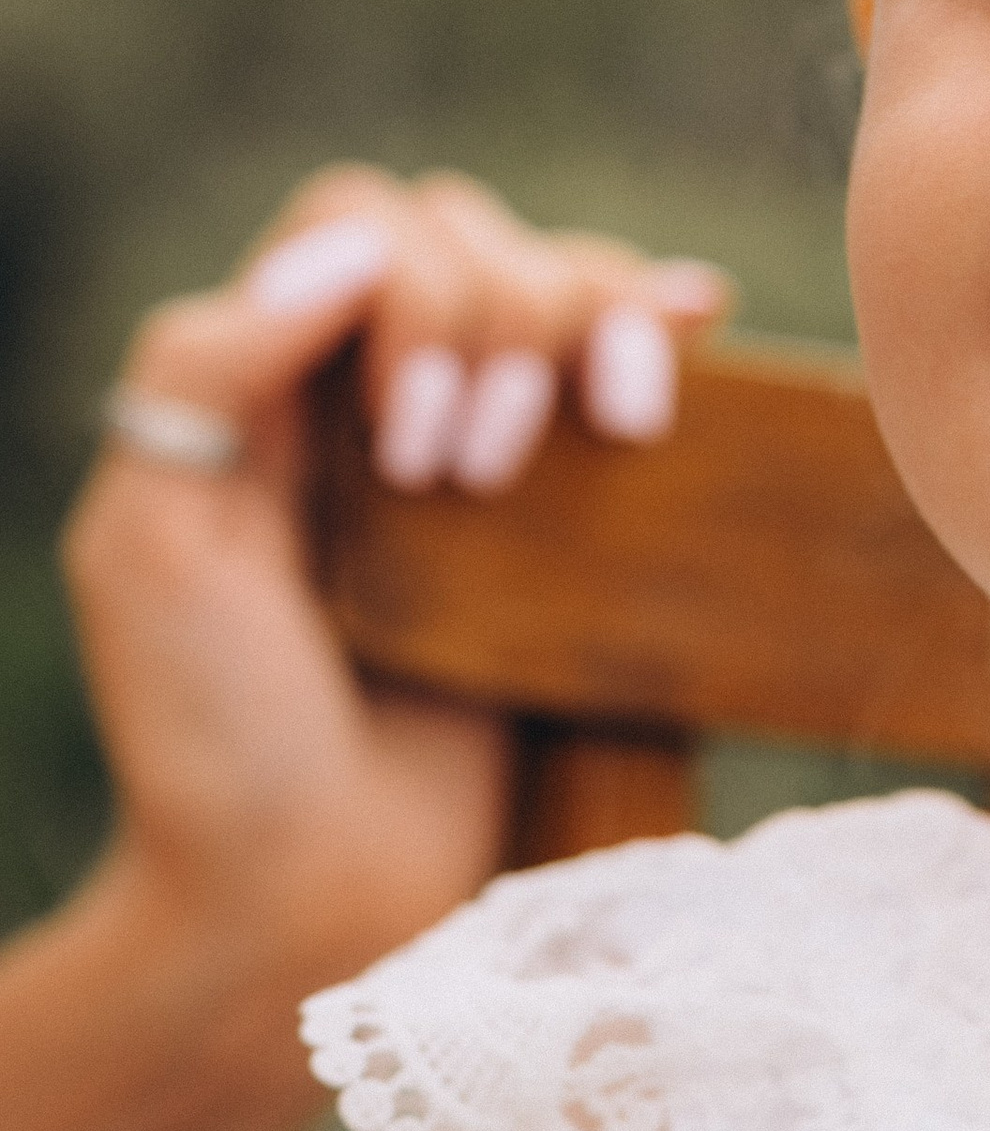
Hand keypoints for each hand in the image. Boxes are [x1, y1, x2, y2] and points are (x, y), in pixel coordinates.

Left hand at [60, 165, 730, 1005]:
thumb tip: (356, 250)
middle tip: (466, 479)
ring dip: (587, 331)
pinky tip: (697, 324)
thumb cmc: (214, 742)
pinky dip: (660, 323)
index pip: (361, 225)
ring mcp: (490, 454)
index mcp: (270, 389)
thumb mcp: (151, 547)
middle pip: (473, 237)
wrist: (319, 905)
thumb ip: (206, 369)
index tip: (403, 453)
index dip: (407, 296)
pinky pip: (631, 368)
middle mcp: (379, 396)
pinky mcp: (576, 524)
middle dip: (496, 327)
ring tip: (602, 442)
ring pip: (563, 283)